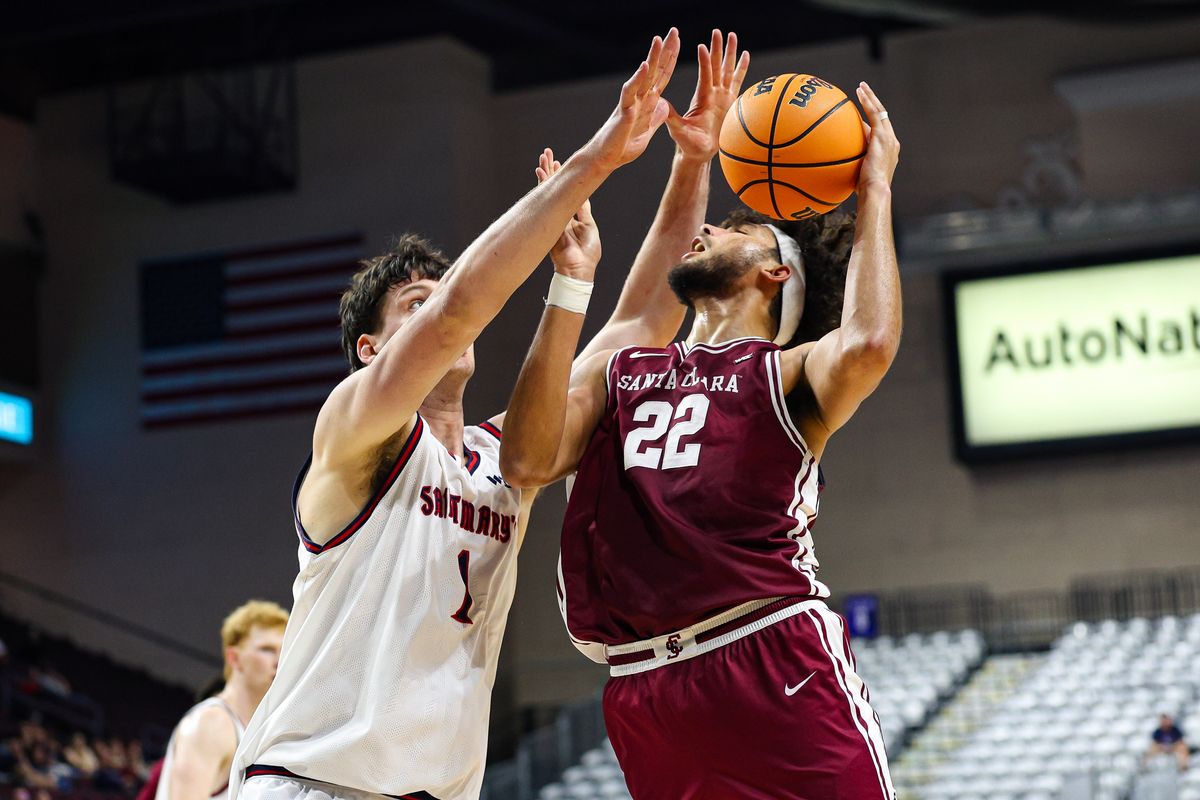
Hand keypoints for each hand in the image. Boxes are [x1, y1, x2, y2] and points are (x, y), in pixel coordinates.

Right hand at [537, 148, 599, 280]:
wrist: (578, 269)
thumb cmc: (587, 253)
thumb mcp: (589, 227)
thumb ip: (583, 211)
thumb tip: (583, 197)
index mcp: (569, 216)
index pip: (565, 191)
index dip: (562, 178)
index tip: (559, 164)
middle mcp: (558, 212)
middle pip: (553, 187)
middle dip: (550, 170)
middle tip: (547, 153)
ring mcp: (551, 215)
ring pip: (547, 189)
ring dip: (544, 172)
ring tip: (543, 156)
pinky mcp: (547, 219)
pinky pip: (544, 198)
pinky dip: (542, 184)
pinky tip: (540, 172)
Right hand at [585, 28, 680, 169]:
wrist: (607, 159)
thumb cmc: (624, 146)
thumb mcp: (647, 130)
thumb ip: (656, 117)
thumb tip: (664, 105)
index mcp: (648, 102)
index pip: (662, 76)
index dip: (670, 59)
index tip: (678, 42)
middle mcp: (640, 98)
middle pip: (655, 70)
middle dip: (665, 51)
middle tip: (674, 30)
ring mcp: (631, 103)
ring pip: (644, 76)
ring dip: (652, 58)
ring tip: (659, 39)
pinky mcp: (624, 112)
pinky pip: (631, 92)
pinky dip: (638, 79)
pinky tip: (645, 66)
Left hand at [666, 29, 749, 161]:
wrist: (699, 153)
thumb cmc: (687, 144)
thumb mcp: (678, 130)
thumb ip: (671, 118)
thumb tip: (661, 104)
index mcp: (701, 98)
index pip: (704, 75)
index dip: (704, 61)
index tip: (702, 46)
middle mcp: (712, 93)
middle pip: (717, 66)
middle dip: (718, 49)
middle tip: (718, 31)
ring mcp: (721, 96)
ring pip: (728, 70)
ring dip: (730, 53)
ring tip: (732, 35)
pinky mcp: (730, 102)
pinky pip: (738, 82)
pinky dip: (742, 68)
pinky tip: (746, 54)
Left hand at [856, 82, 899, 191]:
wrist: (875, 191)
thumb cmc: (864, 190)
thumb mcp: (857, 175)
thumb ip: (851, 165)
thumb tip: (835, 163)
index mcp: (888, 151)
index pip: (879, 131)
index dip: (872, 121)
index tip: (863, 114)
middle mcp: (892, 142)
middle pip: (883, 117)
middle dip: (873, 103)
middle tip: (864, 91)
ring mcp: (889, 138)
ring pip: (880, 111)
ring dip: (870, 98)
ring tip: (861, 87)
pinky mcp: (883, 136)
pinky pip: (875, 114)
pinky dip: (867, 101)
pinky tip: (859, 92)